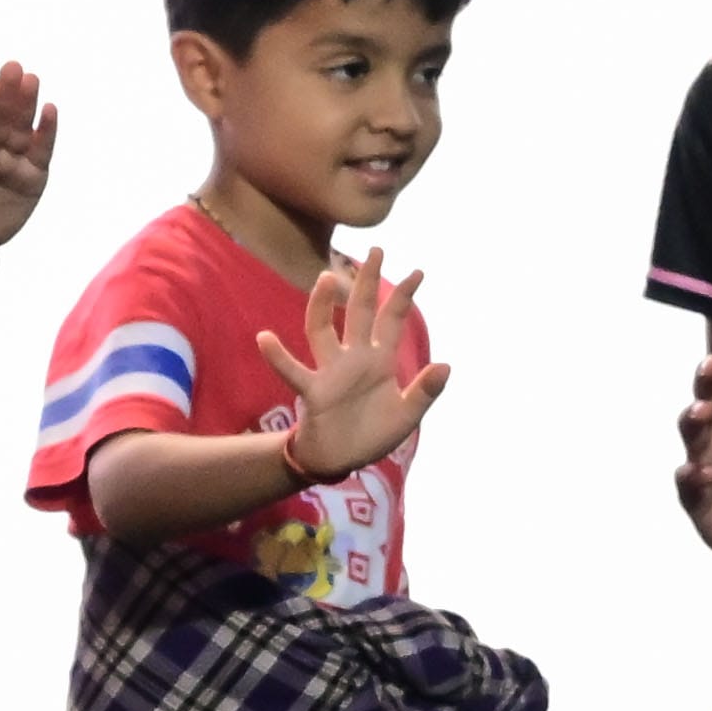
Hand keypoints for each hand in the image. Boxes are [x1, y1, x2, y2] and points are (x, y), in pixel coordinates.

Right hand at [251, 255, 450, 481]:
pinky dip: (278, 356)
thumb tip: (446, 365)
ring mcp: (331, 371)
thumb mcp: (407, 415)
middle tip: (376, 251)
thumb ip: (425, 391)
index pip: (392, 320)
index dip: (404, 296)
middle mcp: (354, 357)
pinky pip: (293, 370)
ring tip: (326, 278)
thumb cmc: (373, 434)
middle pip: (359, 311)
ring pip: (322, 329)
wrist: (342, 459)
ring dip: (323, 305)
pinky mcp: (313, 390)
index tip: (419, 271)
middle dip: (368, 282)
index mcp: (379, 360)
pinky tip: (265, 338)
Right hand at [672, 343, 711, 569]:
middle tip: (711, 366)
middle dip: (705, 382)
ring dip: (692, 420)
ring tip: (704, 413)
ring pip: (690, 436)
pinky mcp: (698, 499)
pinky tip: (708, 473)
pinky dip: (693, 476)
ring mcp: (706, 465)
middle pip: (707, 400)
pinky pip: (688, 484)